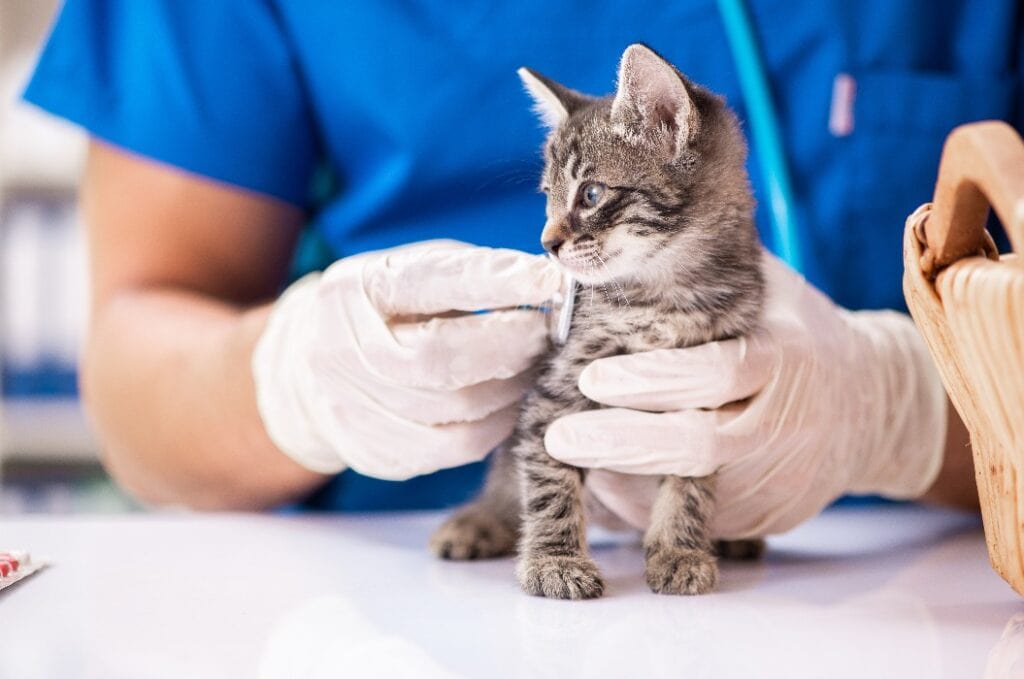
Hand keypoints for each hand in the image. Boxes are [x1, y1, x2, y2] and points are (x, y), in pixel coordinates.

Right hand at [252, 240, 561, 478]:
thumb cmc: (384, 311)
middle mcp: (343, 350)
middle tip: (549, 333)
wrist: (306, 369)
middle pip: (439, 358)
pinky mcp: (374, 452)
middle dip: (510, 346)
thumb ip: (470, 275)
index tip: (547, 281)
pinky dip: (497, 424)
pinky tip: (511, 403)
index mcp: (355, 290)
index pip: (429, 283)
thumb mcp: (412, 272)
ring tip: (537, 367)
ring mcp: (352, 408)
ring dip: (512, 388)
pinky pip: (455, 446)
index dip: (494, 282)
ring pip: (455, 410)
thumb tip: (547, 285)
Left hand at [546, 252, 948, 537]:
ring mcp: (781, 476)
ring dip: (624, 482)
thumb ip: (707, 270)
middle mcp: (786, 422)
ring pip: (692, 493)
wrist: (870, 405)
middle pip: (699, 443)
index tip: (588, 377)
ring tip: (573, 458)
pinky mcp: (771, 514)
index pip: (715, 371)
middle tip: (560, 439)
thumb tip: (624, 240)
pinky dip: (649, 507)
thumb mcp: (767, 289)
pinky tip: (609, 484)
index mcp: (785, 356)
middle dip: (622, 443)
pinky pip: (701, 521)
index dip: (650, 378)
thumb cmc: (795, 332)